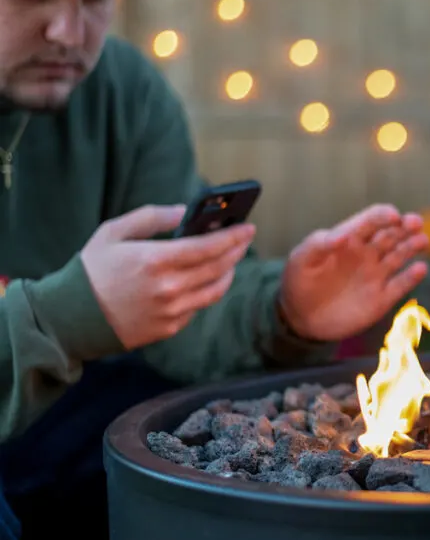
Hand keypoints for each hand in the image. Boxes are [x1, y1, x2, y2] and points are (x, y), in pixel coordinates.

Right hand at [81, 204, 254, 349]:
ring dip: (228, 272)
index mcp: (154, 260)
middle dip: (236, 251)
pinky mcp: (170, 328)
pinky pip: (198, 306)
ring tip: (231, 259)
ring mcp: (171, 311)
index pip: (208, 247)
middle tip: (244, 239)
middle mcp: (168, 288)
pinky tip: (207, 279)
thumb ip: (153, 217)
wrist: (70, 318)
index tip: (248, 227)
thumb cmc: (91, 269)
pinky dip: (207, 290)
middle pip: (218, 267)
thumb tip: (186, 212)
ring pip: (215, 290)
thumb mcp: (114, 232)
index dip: (233, 237)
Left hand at [278, 203, 429, 341]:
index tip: (393, 216)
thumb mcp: (301, 259)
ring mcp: (376, 275)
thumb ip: (318, 244)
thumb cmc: (299, 282)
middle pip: (391, 234)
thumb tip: (341, 234)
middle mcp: (367, 254)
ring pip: (400, 255)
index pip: (370, 220)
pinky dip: (412, 277)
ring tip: (423, 240)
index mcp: (349, 239)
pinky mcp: (382, 298)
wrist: (300, 318)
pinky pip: (401, 285)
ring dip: (413, 246)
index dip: (383, 215)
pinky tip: (420, 268)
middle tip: (416, 222)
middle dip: (405, 226)